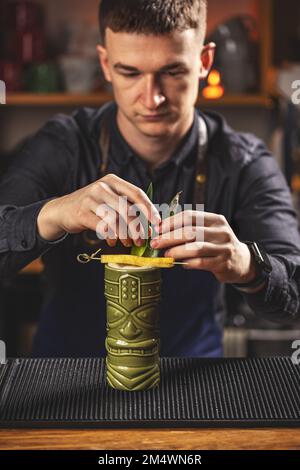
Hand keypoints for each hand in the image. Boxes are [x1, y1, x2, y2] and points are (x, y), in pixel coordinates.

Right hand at [37, 174, 160, 246]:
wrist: (62, 210)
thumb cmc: (91, 207)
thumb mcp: (108, 199)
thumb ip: (126, 206)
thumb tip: (149, 224)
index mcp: (112, 181)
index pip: (136, 193)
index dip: (149, 209)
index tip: (157, 223)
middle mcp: (102, 186)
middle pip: (127, 208)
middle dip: (137, 227)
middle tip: (143, 239)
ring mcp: (90, 198)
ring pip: (115, 219)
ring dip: (125, 234)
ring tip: (128, 243)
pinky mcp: (81, 212)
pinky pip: (102, 227)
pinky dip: (111, 236)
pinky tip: (113, 242)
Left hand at [150, 210, 257, 283]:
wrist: (241, 261)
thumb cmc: (216, 244)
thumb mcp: (209, 231)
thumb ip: (190, 228)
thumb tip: (161, 230)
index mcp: (215, 220)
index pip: (190, 216)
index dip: (171, 222)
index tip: (157, 229)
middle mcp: (221, 232)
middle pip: (190, 231)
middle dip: (169, 237)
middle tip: (155, 243)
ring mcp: (224, 248)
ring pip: (195, 247)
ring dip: (177, 251)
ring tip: (166, 255)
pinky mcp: (223, 263)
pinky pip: (202, 262)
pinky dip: (188, 263)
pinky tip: (180, 264)